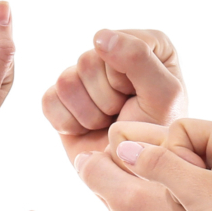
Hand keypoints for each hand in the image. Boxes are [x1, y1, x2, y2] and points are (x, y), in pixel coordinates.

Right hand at [42, 29, 185, 160]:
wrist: (130, 173)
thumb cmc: (155, 135)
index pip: (118, 43)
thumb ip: (139, 59)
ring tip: (107, 123)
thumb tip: (99, 37)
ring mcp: (84, 75)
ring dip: (89, 114)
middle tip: (122, 114)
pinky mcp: (61, 97)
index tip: (140, 96)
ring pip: (66, 82)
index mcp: (147, 43)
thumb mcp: (162, 95)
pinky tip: (87, 129)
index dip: (125, 78)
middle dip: (106, 99)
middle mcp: (114, 52)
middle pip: (87, 62)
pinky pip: (49, 101)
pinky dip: (69, 123)